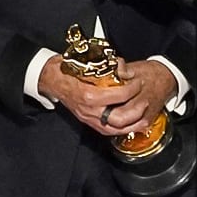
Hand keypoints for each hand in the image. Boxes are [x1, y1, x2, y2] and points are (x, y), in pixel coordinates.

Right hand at [36, 56, 172, 136]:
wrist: (51, 80)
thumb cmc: (66, 70)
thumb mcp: (86, 65)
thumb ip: (106, 68)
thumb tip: (124, 69)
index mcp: (89, 95)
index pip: (118, 96)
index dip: (132, 89)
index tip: (138, 82)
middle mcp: (89, 110)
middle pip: (119, 118)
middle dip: (137, 110)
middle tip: (145, 100)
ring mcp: (88, 118)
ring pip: (115, 129)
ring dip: (132, 124)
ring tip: (144, 117)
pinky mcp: (88, 122)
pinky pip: (107, 131)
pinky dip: (121, 130)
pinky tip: (131, 125)